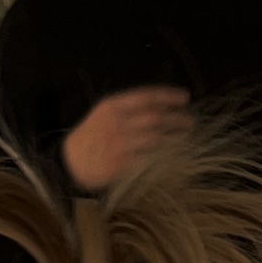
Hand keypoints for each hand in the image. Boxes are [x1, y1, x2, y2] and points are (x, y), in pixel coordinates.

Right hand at [63, 86, 192, 190]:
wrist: (71, 162)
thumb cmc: (92, 137)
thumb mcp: (105, 114)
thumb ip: (129, 109)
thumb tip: (161, 107)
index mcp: (113, 106)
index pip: (146, 96)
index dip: (168, 96)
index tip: (185, 97)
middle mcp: (117, 123)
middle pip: (154, 118)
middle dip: (176, 119)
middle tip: (191, 121)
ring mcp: (120, 146)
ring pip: (155, 140)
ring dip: (174, 139)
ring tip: (186, 138)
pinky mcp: (122, 166)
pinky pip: (149, 160)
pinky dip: (164, 158)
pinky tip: (174, 157)